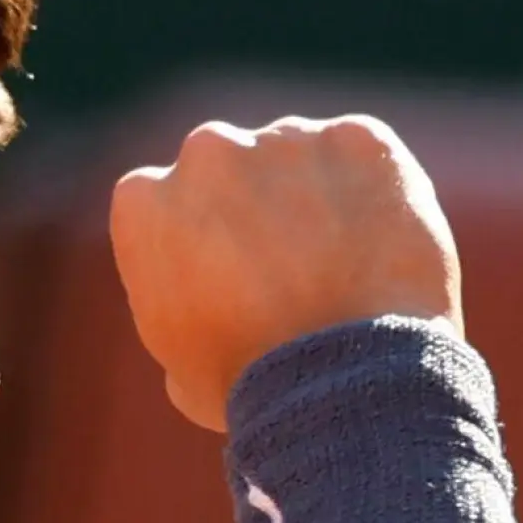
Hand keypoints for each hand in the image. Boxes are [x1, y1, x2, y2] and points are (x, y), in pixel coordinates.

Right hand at [109, 115, 463, 432]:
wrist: (341, 381)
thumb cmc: (248, 384)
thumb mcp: (176, 357)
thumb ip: (175, 302)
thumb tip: (199, 305)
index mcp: (143, 200)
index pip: (163, 203)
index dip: (196, 240)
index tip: (224, 275)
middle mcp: (206, 151)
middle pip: (226, 166)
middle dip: (249, 204)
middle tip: (286, 267)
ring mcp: (284, 138)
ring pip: (295, 156)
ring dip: (310, 194)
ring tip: (342, 265)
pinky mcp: (359, 139)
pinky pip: (363, 155)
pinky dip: (373, 189)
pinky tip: (379, 247)